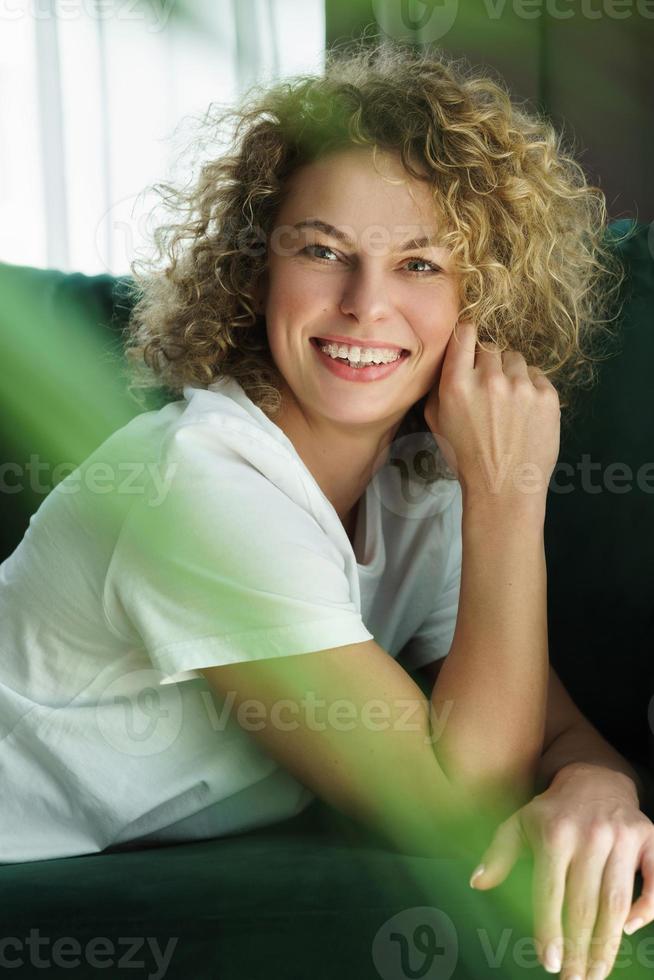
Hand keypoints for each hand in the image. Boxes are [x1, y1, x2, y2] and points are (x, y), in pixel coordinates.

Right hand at [423, 320, 560, 505]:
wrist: (504, 488)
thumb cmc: (466, 458)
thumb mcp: (437, 422)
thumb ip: (438, 386)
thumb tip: (448, 359)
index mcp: (457, 384)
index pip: (464, 333)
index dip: (467, 336)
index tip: (469, 345)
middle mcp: (490, 378)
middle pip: (490, 347)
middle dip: (488, 364)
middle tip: (489, 390)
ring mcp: (521, 386)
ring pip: (515, 359)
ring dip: (510, 374)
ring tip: (508, 403)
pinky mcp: (547, 395)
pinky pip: (537, 375)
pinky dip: (531, 388)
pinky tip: (524, 412)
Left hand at [470, 763, 653, 978]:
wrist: (593, 779)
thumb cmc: (552, 811)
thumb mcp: (519, 823)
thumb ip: (499, 853)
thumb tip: (478, 883)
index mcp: (555, 834)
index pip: (551, 892)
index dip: (550, 930)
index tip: (548, 963)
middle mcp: (590, 835)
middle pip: (585, 904)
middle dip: (578, 948)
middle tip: (574, 979)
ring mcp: (621, 837)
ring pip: (616, 901)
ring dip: (607, 943)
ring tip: (596, 972)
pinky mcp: (648, 837)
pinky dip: (646, 908)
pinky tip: (629, 931)